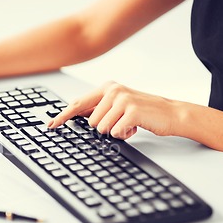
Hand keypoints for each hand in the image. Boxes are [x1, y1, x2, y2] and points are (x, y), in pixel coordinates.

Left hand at [47, 81, 180, 139]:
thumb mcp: (118, 105)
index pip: (78, 103)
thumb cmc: (143, 111)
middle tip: (122, 122)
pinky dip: (125, 134)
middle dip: (105, 127)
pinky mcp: (132, 111)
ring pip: (102, 128)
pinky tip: (136, 127)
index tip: (51, 125)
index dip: (63, 116)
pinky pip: (116, 132)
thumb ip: (98, 107)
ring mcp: (123, 99)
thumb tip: (75, 114)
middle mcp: (113, 90)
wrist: (171, 114)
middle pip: (91, 122)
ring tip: (129, 123)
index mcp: (107, 88)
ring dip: (116, 131)